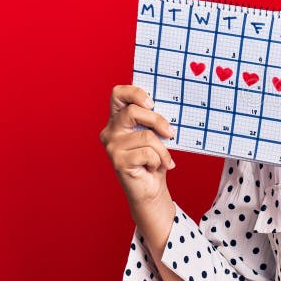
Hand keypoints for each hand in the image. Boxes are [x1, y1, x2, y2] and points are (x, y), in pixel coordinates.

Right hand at [99, 85, 176, 206]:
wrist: (151, 188)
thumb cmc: (154, 159)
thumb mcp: (156, 135)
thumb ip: (153, 121)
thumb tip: (169, 110)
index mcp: (118, 119)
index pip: (118, 94)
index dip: (134, 92)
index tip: (152, 103)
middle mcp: (110, 131)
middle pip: (133, 112)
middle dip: (157, 121)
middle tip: (170, 132)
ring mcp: (112, 146)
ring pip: (146, 136)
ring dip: (162, 149)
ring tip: (164, 159)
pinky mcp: (118, 161)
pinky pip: (147, 153)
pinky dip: (159, 160)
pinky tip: (155, 167)